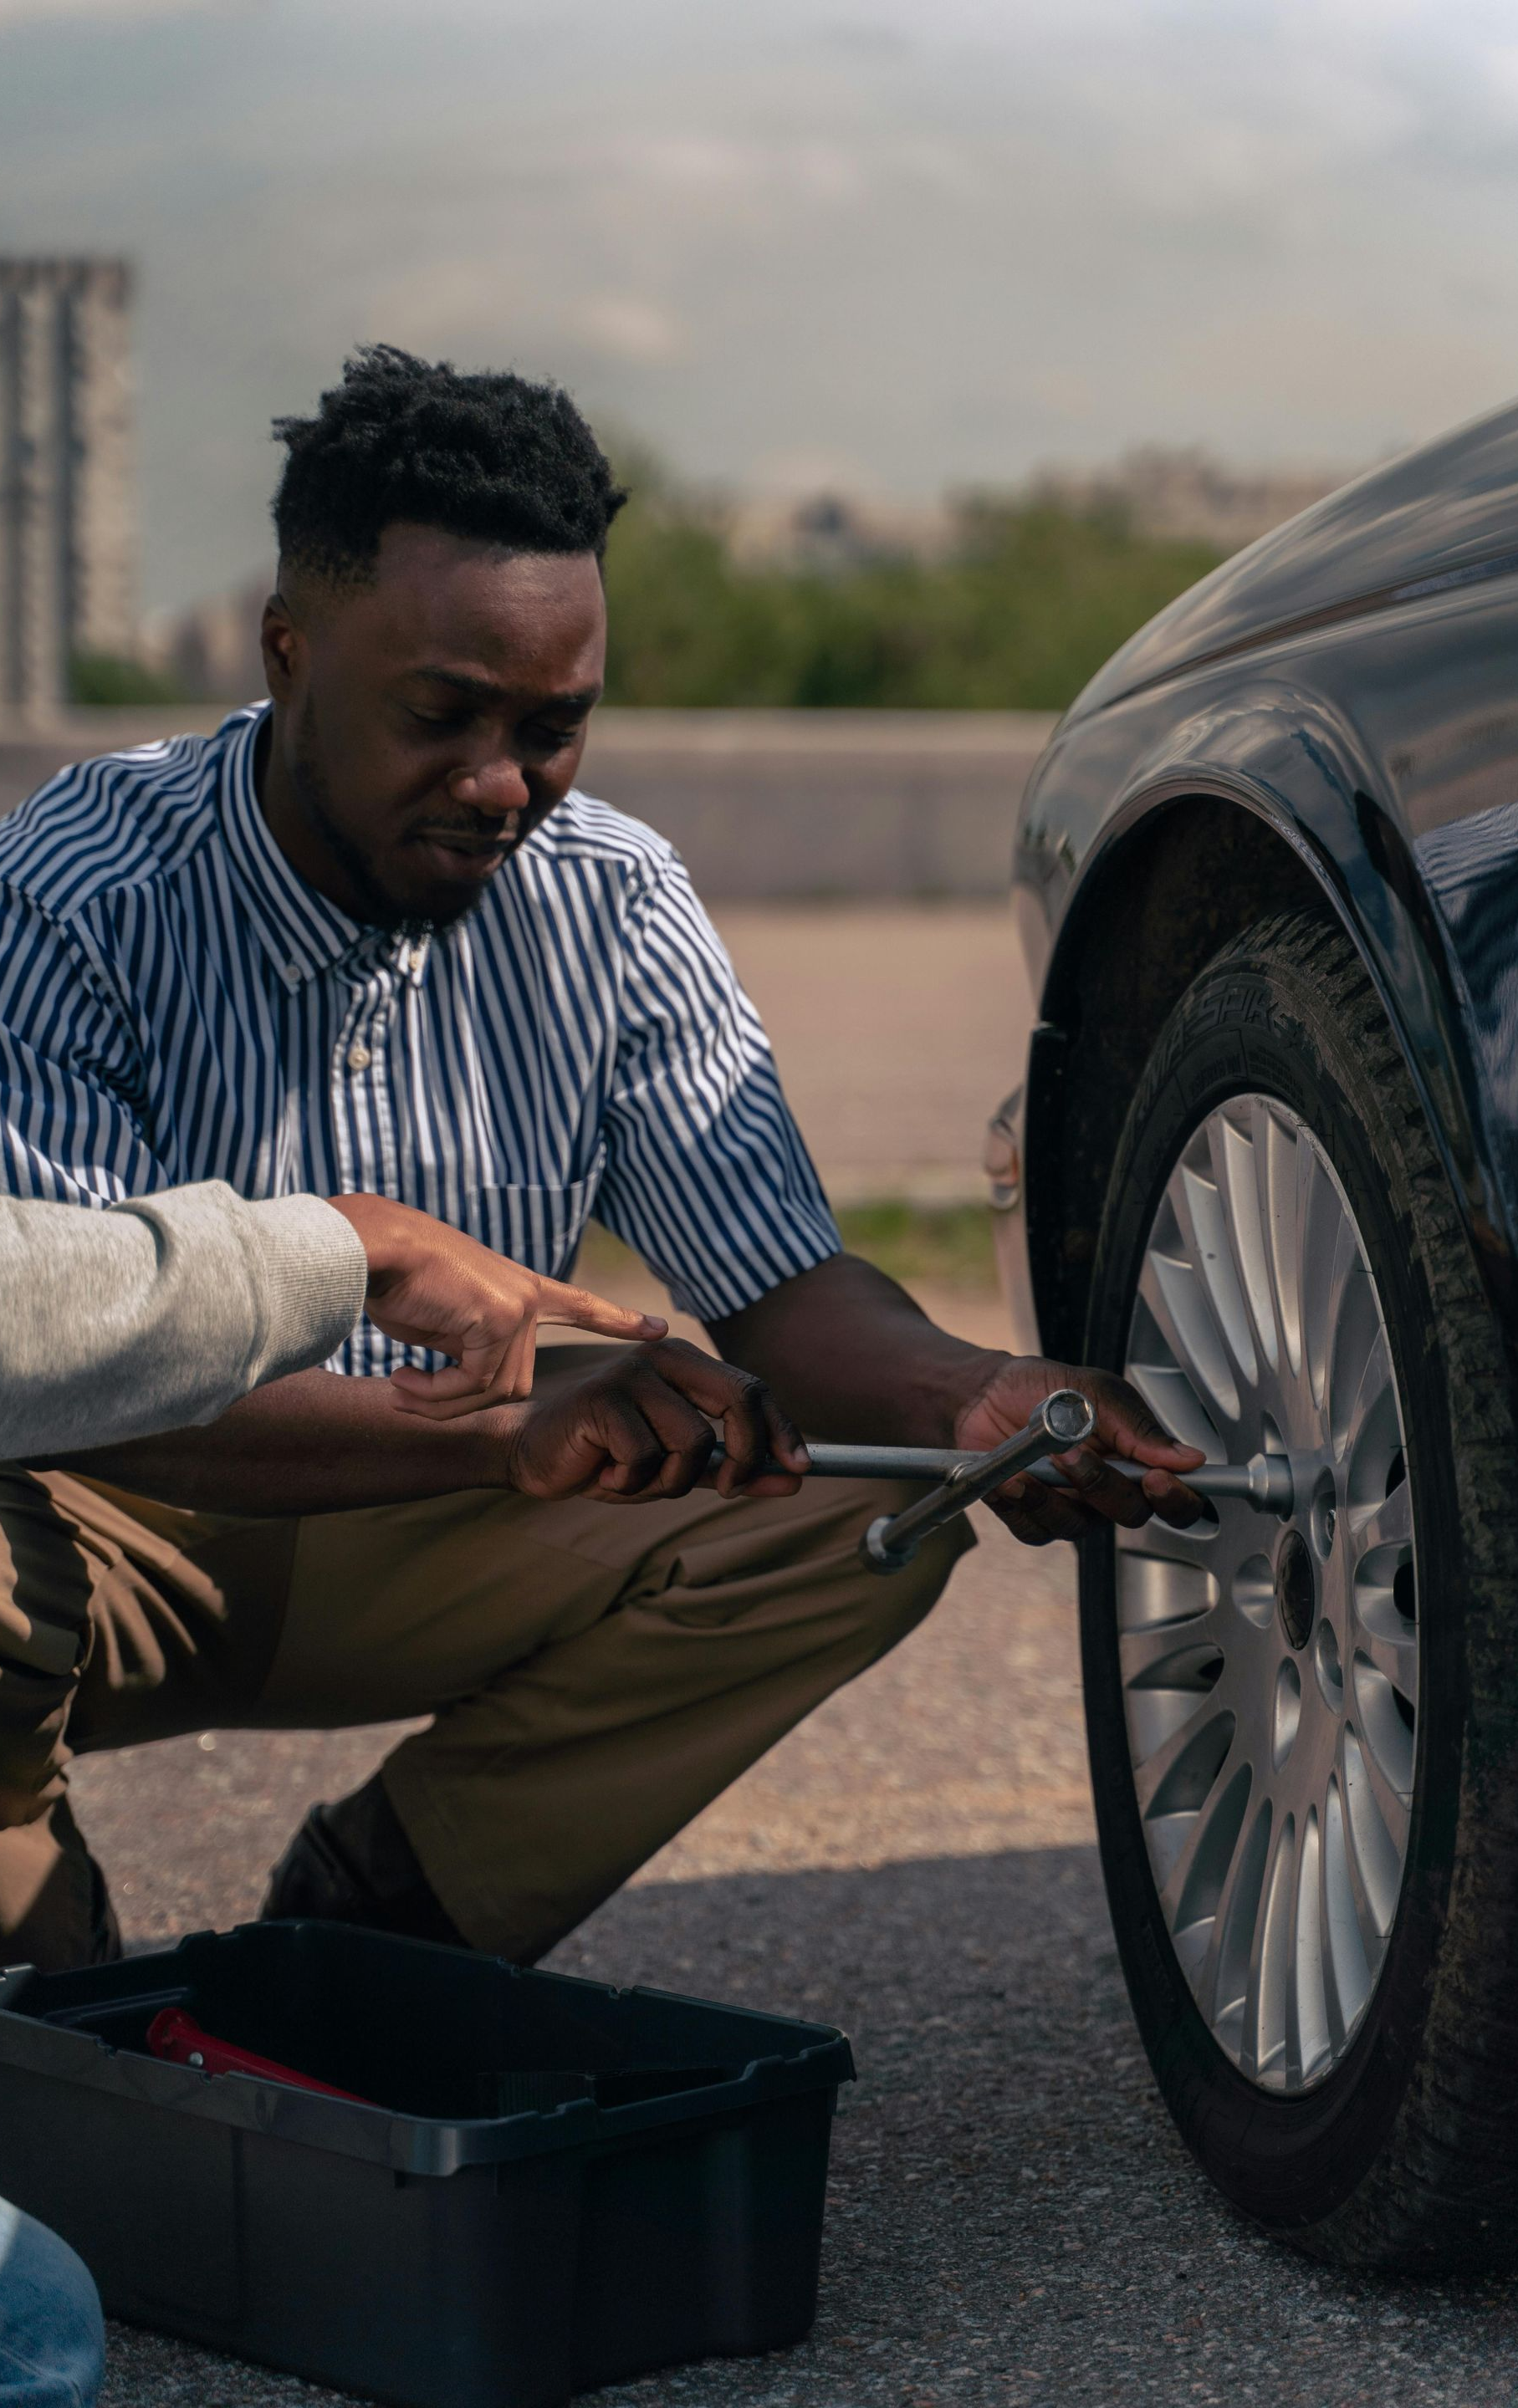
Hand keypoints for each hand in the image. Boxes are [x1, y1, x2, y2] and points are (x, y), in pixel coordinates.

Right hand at [326, 1195, 666, 1416]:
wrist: (372, 1249)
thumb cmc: (396, 1282)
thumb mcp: (443, 1321)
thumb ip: (471, 1348)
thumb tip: (474, 1384)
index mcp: (520, 1288)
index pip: (580, 1305)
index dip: (616, 1319)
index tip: (658, 1328)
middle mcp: (528, 1296)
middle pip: (514, 1382)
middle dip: (460, 1400)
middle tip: (409, 1394)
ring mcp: (520, 1304)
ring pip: (496, 1390)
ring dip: (442, 1402)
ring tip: (401, 1386)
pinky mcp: (502, 1316)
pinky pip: (475, 1385)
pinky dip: (435, 1396)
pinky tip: (402, 1379)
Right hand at [501, 1336, 809, 1501]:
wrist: (531, 1454)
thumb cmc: (607, 1457)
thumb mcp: (678, 1467)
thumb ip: (732, 1469)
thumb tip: (794, 1480)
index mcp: (686, 1364)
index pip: (753, 1389)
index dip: (783, 1429)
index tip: (801, 1469)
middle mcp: (663, 1356)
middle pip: (739, 1400)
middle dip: (747, 1455)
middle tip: (729, 1489)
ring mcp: (632, 1373)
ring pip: (693, 1441)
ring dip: (671, 1480)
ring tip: (635, 1478)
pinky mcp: (603, 1398)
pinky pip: (647, 1457)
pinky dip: (631, 1483)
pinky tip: (604, 1473)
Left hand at [953, 1353, 1205, 1546]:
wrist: (986, 1395)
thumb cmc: (1043, 1388)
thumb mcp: (1095, 1392)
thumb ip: (1139, 1428)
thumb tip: (1188, 1457)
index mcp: (1135, 1458)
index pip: (1176, 1497)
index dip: (1177, 1500)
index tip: (1157, 1480)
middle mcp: (1108, 1489)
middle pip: (1130, 1514)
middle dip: (1101, 1486)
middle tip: (1072, 1453)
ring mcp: (1072, 1506)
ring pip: (1078, 1527)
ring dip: (1051, 1496)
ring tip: (1028, 1464)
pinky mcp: (1034, 1516)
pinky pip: (1035, 1530)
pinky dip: (1019, 1504)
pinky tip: (1007, 1479)